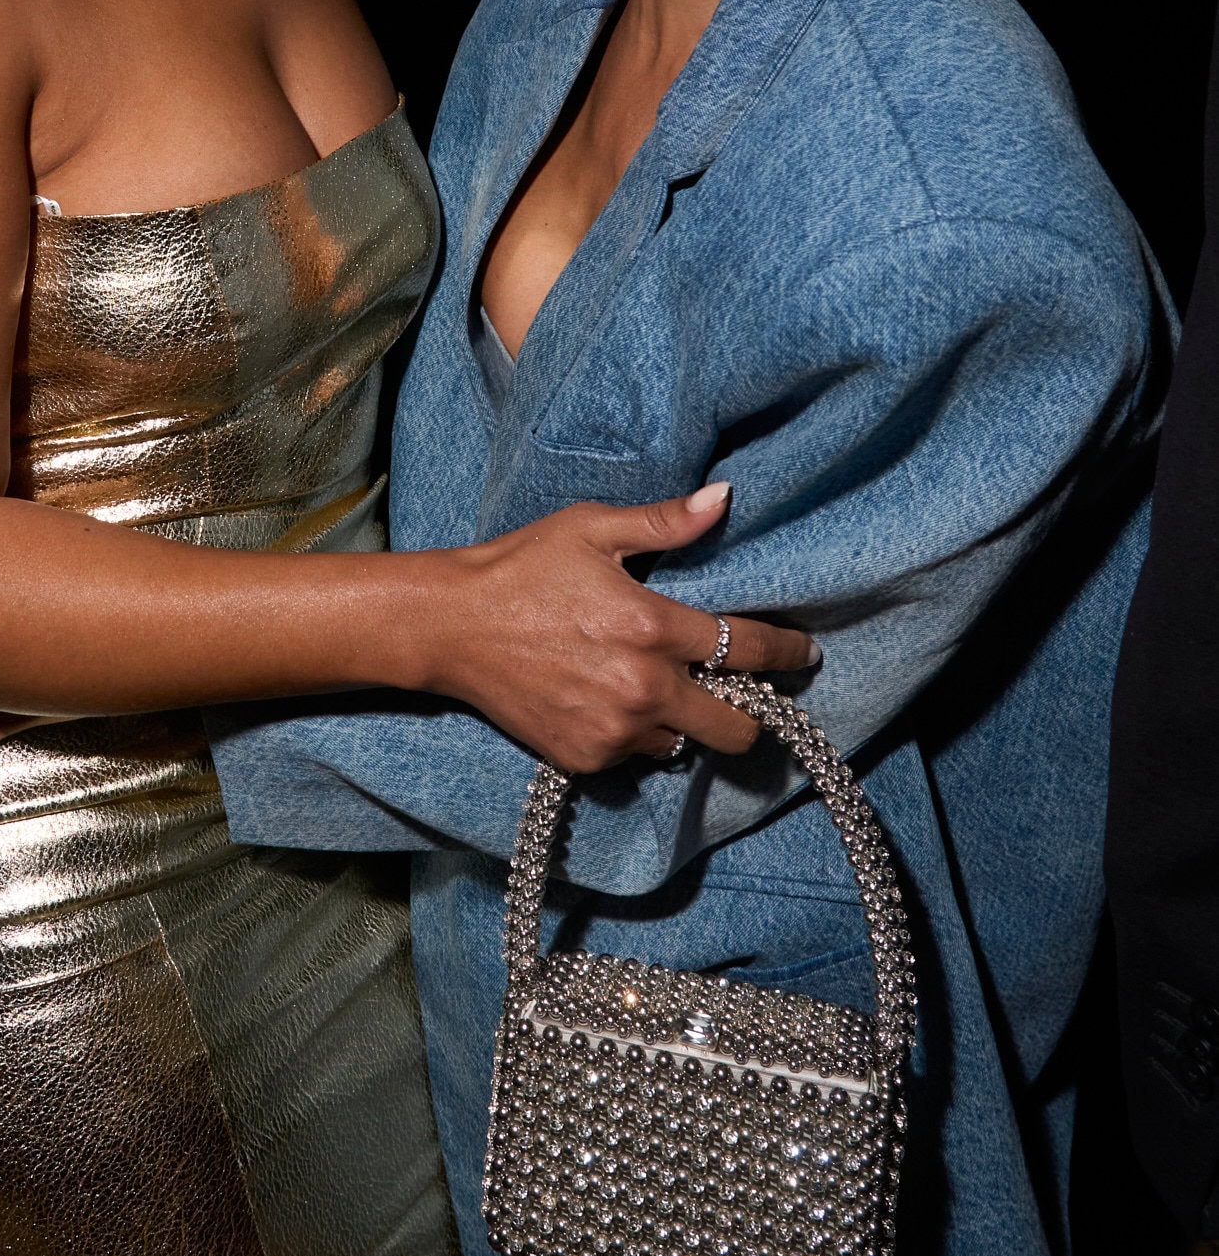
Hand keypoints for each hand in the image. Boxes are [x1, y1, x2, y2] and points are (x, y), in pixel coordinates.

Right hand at [424, 482, 818, 773]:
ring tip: (666, 694)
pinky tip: (616, 704)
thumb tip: (724, 498)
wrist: (450, 626)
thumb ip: (665, 522)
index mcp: (651, 626)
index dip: (786, 653)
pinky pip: (635, 757)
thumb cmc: (521, 567)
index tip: (805, 653)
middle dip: (752, 713)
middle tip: (746, 696)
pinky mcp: (583, 757)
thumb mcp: (591, 529)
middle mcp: (641, 688)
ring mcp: (612, 729)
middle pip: (734, 725)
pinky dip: (637, 737)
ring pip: (683, 744)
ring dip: (685, 724)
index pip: (745, 649)